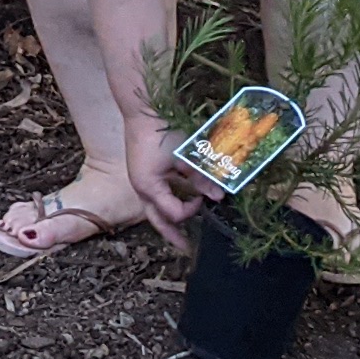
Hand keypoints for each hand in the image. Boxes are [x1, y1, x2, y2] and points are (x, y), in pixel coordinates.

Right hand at [117, 100, 201, 245]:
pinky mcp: (143, 171)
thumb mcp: (185, 158)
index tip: (203, 199)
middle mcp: (141, 188)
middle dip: (173, 235)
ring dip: (171, 217)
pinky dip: (170, 198)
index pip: (173, 213)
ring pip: (155, 207)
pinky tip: (182, 195)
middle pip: (157, 220)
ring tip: (184, 227)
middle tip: (187, 249)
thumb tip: (219, 197)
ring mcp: (140, 180)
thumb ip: (202, 178)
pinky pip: (157, 192)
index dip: (191, 210)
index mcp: (148, 188)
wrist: (142, 110)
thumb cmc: (161, 133)